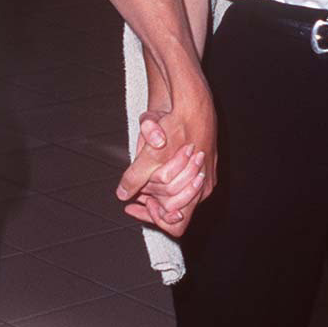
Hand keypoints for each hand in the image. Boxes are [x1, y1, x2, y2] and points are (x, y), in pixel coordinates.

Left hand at [116, 89, 217, 237]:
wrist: (193, 102)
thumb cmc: (178, 127)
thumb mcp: (152, 154)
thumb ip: (136, 178)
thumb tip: (123, 194)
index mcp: (197, 191)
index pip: (175, 224)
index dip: (153, 217)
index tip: (135, 204)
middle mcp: (204, 187)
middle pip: (173, 209)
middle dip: (152, 200)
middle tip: (135, 193)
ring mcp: (205, 175)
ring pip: (175, 194)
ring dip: (156, 188)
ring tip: (142, 177)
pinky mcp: (202, 163)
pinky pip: (181, 179)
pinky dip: (164, 175)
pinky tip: (152, 165)